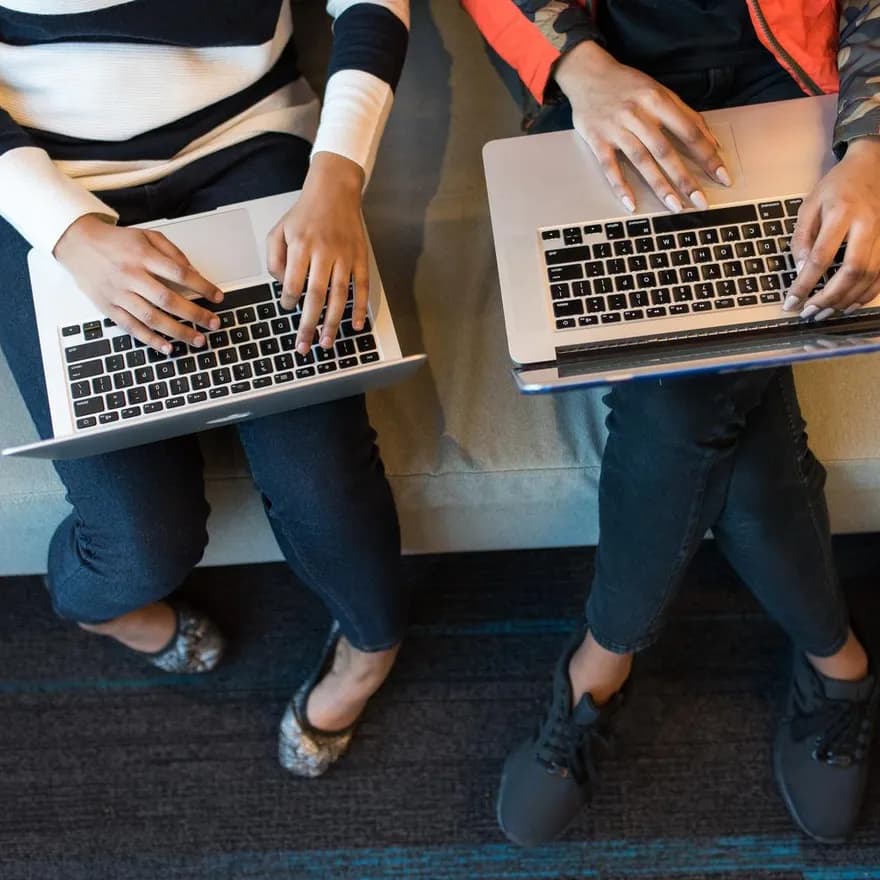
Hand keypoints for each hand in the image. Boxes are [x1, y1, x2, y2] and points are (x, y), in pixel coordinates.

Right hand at [54, 215, 222, 353]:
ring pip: (151, 317)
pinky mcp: (108, 307)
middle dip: (195, 314)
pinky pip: (131, 328)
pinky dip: (151, 340)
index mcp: (143, 256)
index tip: (218, 297)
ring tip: (198, 340)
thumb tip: (194, 273)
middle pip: (168, 300)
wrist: (77, 243)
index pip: (180, 274)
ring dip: (178, 332)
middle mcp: (131, 275)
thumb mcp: (147, 236)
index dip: (202, 286)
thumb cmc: (116, 241)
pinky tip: (168, 347)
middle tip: (214, 323)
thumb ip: (173, 252)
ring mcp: (118, 294)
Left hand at [267, 151, 368, 354]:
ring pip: (339, 296)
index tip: (287, 307)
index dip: (288, 300)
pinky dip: (359, 308)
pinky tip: (355, 326)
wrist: (335, 190)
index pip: (293, 282)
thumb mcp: (278, 229)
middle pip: (316, 296)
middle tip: (303, 346)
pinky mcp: (360, 257)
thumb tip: (283, 286)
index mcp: (301, 245)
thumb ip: (274, 259)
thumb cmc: (304, 213)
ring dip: (332, 322)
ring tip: (326, 342)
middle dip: (308, 324)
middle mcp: (324, 252)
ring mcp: (345, 256)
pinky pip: (361, 287)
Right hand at [554, 41, 729, 212]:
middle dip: (685, 178)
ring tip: (674, 206)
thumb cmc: (627, 85)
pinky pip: (609, 166)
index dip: (707, 155)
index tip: (721, 175)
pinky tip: (631, 203)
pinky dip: (620, 186)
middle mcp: (638, 114)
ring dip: (659, 185)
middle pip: (665, 151)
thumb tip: (711, 142)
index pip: (688, 131)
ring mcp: (616, 128)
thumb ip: (685, 115)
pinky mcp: (597, 140)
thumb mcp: (659, 91)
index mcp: (657, 100)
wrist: (587, 73)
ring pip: (641, 161)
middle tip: (700, 201)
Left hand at [784, 137, 879, 319]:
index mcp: (842, 213)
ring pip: (870, 276)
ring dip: (846, 300)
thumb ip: (802, 238)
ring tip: (824, 313)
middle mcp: (868, 224)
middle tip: (810, 313)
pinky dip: (866, 294)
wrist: (872, 166)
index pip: (821, 257)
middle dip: (829, 298)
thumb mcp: (809, 206)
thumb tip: (801, 271)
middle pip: (852, 271)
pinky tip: (848, 304)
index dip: (805, 284)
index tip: (791, 303)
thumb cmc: (836, 187)